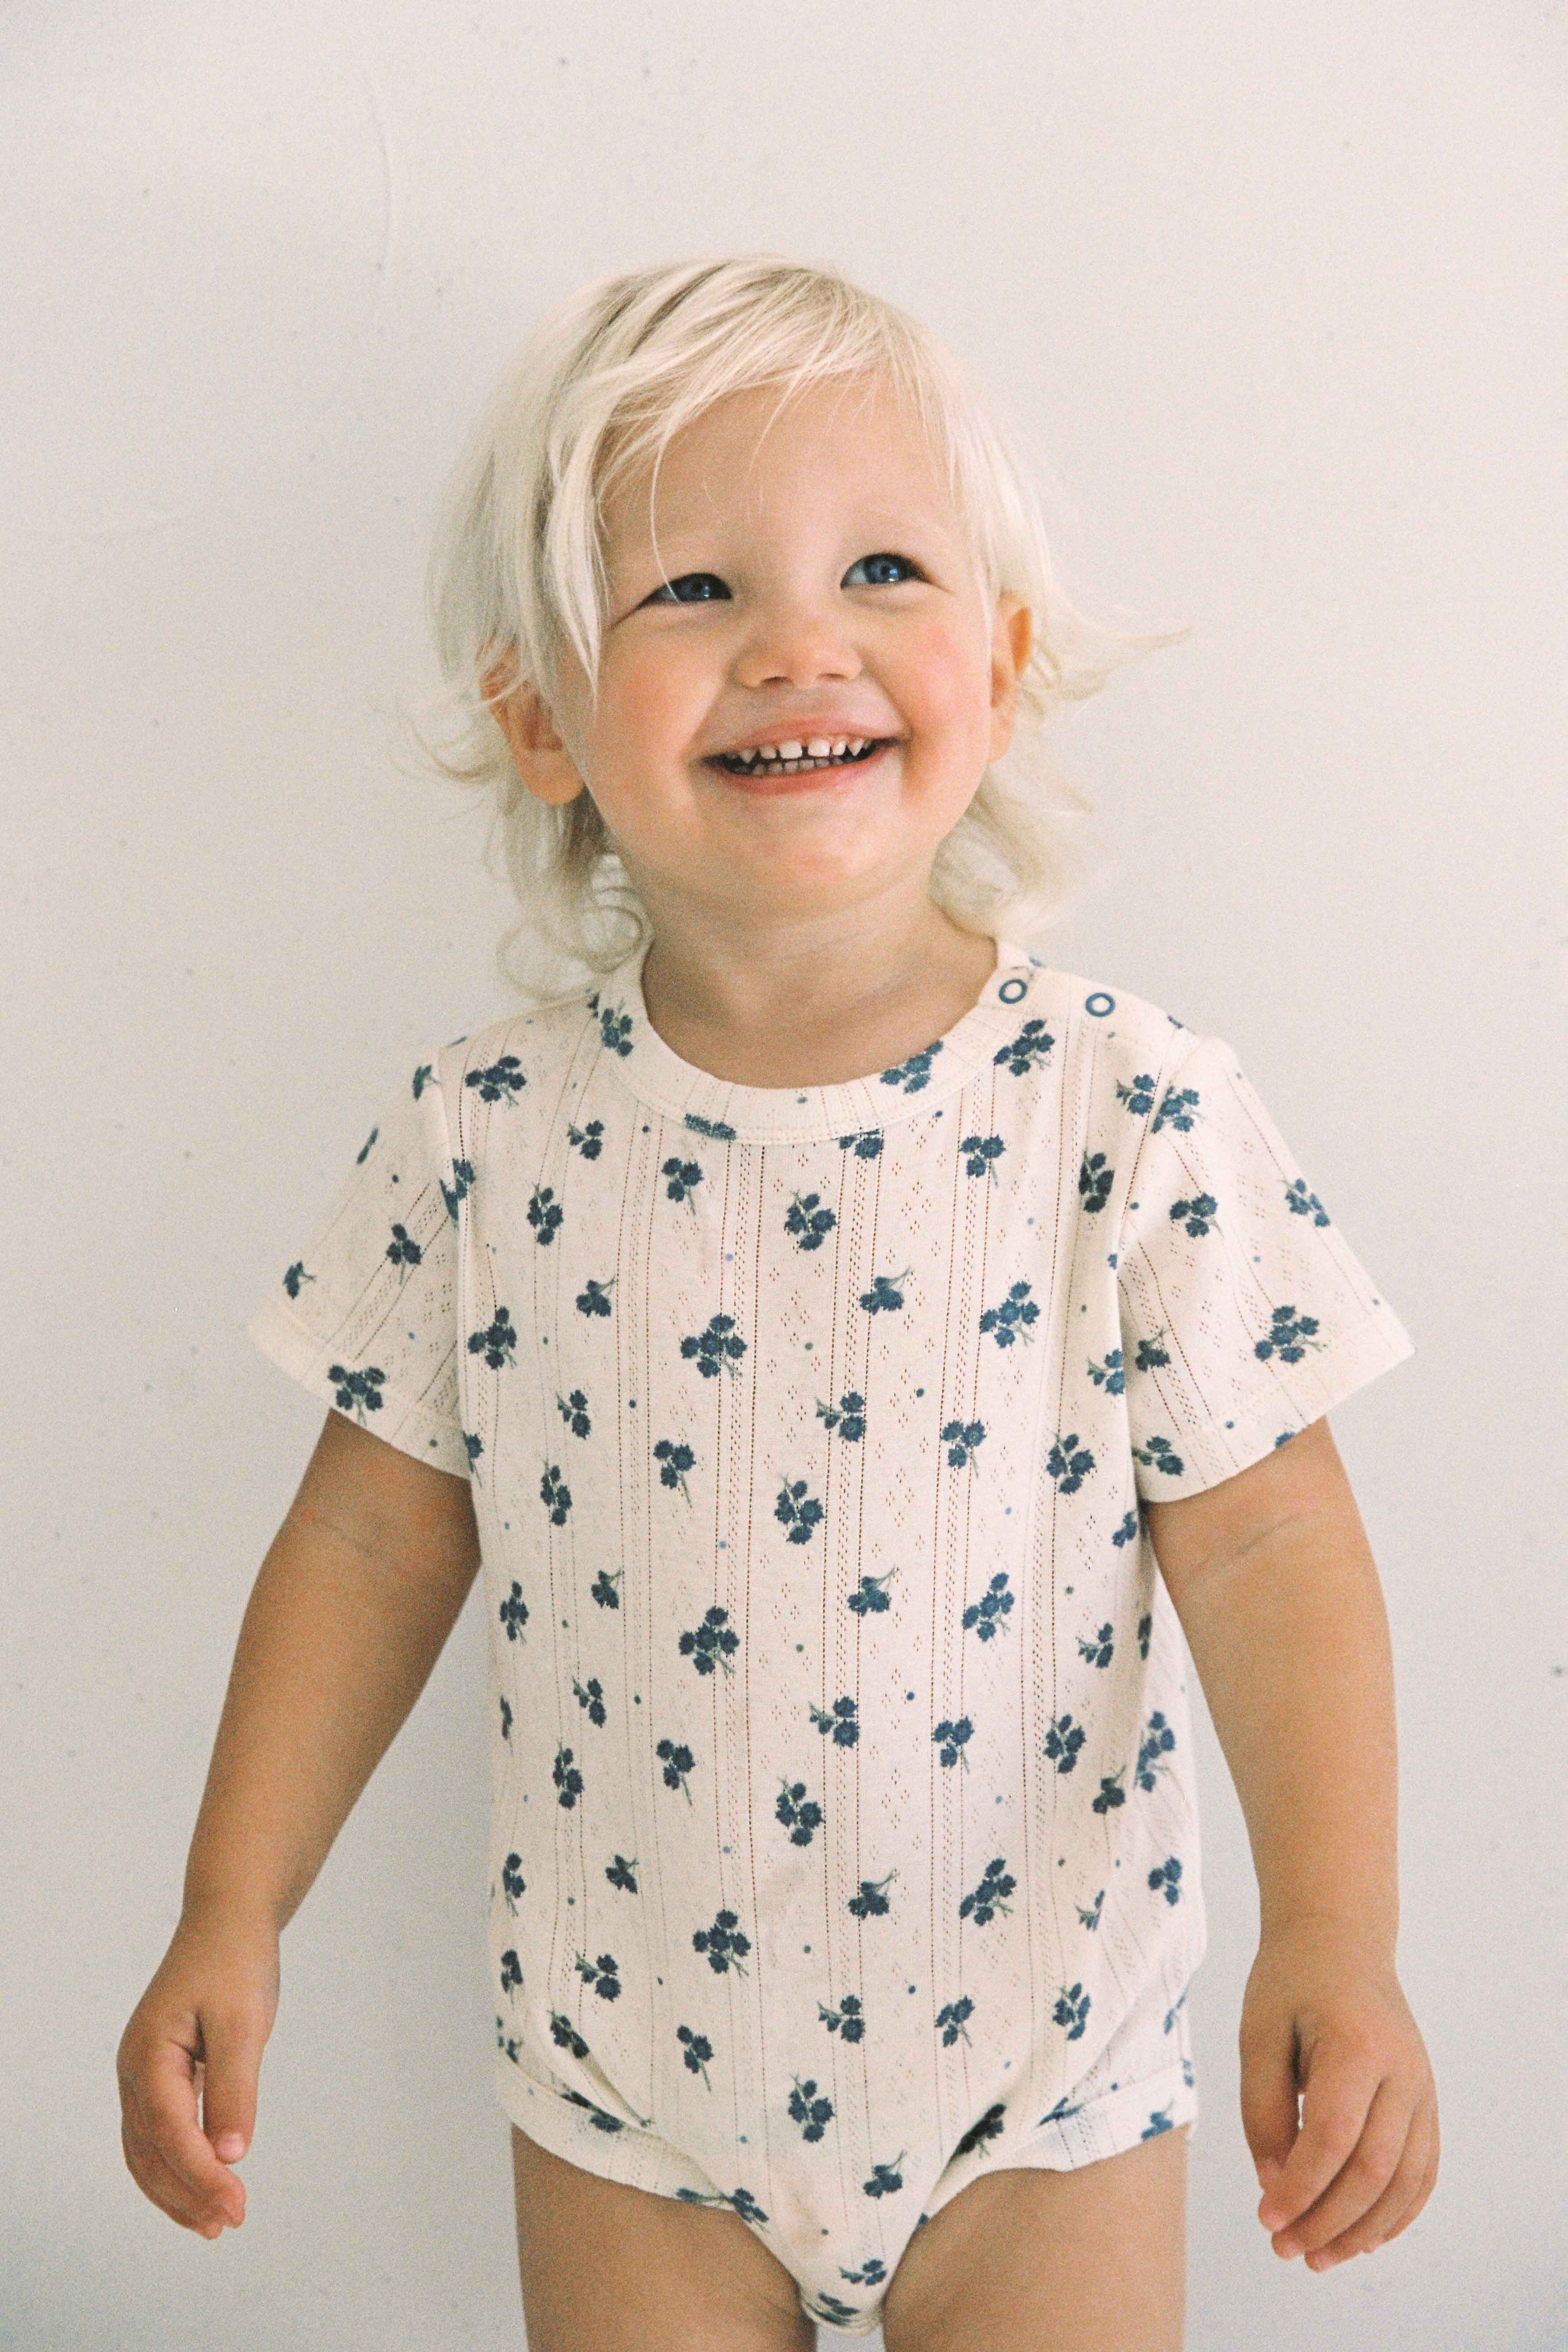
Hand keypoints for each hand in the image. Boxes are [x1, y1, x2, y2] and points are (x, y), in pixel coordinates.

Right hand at [116, 1909, 279, 2239]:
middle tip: (230, 2222)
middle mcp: (135, 2070)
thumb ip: (234, 2088)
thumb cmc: (235, 1963)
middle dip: (187, 2193)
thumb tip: (231, 2154)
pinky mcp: (159, 2074)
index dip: (202, 2176)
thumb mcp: (243, 2022)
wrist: (226, 1921)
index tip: (237, 2206)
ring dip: (177, 2189)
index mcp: (149, 2055)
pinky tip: (203, 2184)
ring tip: (214, 2223)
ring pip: (147, 2150)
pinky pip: (157, 2133)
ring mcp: (141, 2074)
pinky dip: (176, 2165)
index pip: (171, 2134)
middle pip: (150, 2151)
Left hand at [1238, 1918, 1438, 2270]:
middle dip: (1327, 2221)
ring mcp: (1424, 2088)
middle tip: (1284, 2250)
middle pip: (1373, 2169)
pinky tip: (1364, 2237)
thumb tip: (1275, 2186)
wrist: (1340, 1940)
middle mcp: (1404, 2071)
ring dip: (1364, 2230)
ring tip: (1319, 2257)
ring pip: (1405, 2181)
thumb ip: (1263, 2110)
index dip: (1300, 2188)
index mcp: (1358, 2045)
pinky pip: (1423, 2171)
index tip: (1265, 2217)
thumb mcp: (1258, 2033)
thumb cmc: (1291, 1981)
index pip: (1333, 2138)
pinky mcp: (1427, 2101)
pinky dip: (1397, 2212)